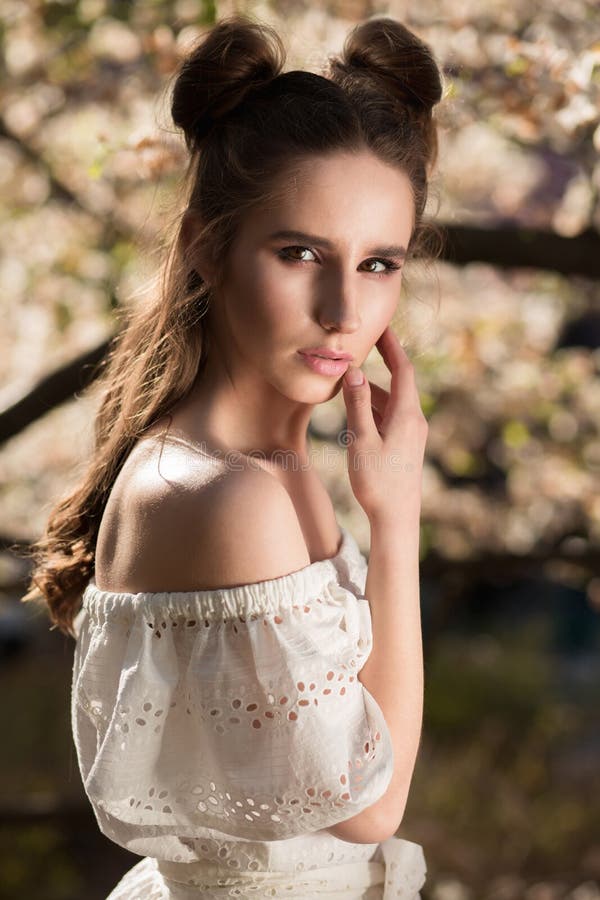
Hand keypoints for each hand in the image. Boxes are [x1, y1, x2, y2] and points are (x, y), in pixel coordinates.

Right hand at [340, 325, 427, 521]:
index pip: (403, 369)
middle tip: (362, 345)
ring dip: (371, 389)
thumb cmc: (378, 482)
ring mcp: (411, 434)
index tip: (382, 326)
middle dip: (380, 363)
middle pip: (398, 382)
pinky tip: (355, 411)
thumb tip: (354, 371)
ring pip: (391, 402)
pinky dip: (373, 407)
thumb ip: (357, 405)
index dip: (392, 345)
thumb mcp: (362, 440)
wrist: (397, 519)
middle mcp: (414, 420)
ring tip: (347, 379)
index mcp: (407, 415)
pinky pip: (389, 417)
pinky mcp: (405, 446)